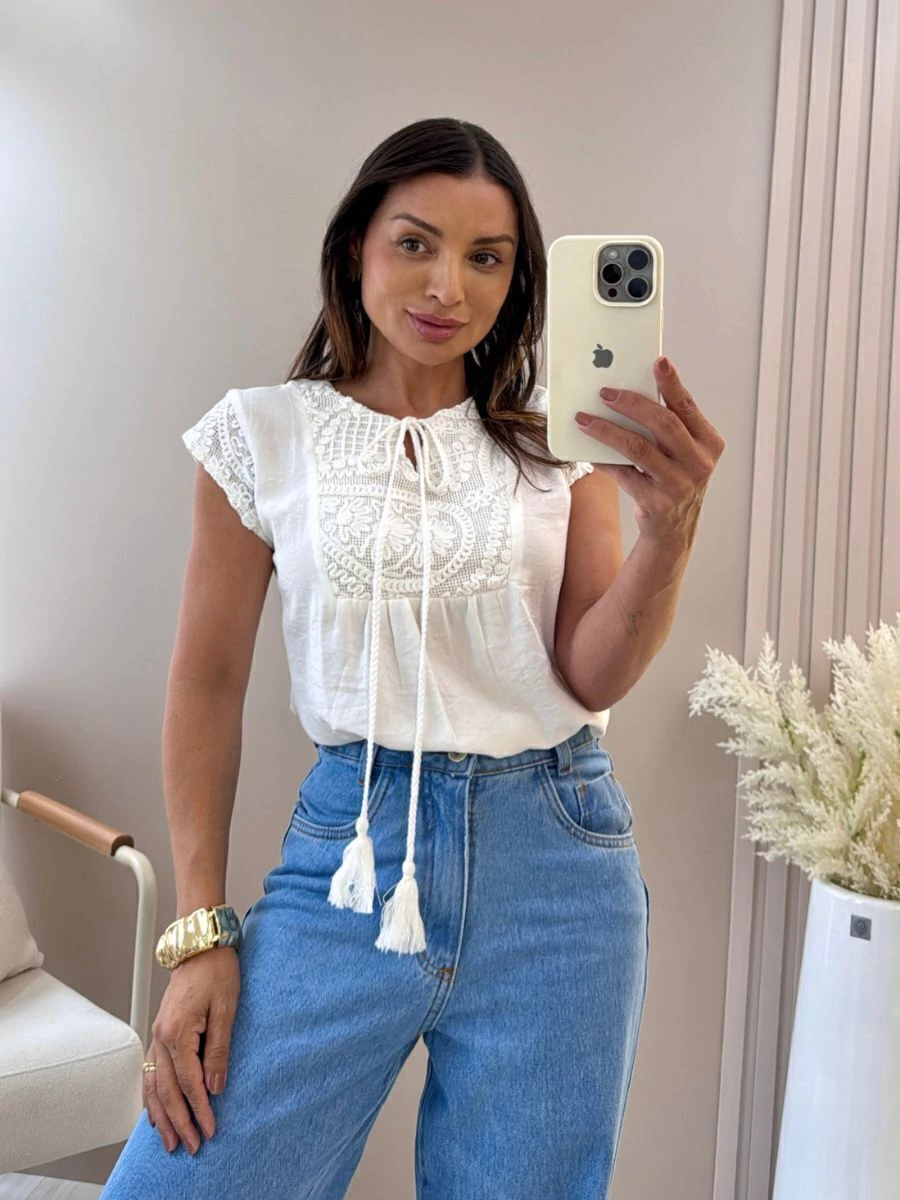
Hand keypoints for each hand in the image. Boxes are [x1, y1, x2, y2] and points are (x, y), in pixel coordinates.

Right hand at [144, 947, 239, 1154]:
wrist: (200, 945)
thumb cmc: (217, 971)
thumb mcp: (226, 1009)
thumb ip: (219, 1049)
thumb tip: (215, 1086)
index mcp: (178, 1031)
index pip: (189, 1082)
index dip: (200, 1109)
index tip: (210, 1130)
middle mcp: (161, 1036)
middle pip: (167, 1090)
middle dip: (179, 1121)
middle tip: (191, 1146)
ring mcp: (157, 1034)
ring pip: (153, 1084)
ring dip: (161, 1114)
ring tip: (169, 1140)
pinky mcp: (160, 1031)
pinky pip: (150, 1070)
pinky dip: (151, 1094)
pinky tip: (154, 1111)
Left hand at [574, 357, 724, 549]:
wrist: (674, 529)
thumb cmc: (675, 479)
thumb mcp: (682, 453)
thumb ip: (666, 427)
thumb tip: (628, 393)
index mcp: (709, 443)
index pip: (688, 406)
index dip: (672, 383)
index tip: (659, 361)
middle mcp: (699, 463)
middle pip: (663, 424)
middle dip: (631, 403)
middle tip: (605, 392)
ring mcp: (679, 485)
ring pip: (638, 448)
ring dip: (607, 430)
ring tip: (585, 419)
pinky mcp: (657, 502)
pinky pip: (623, 474)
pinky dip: (604, 460)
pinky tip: (589, 451)